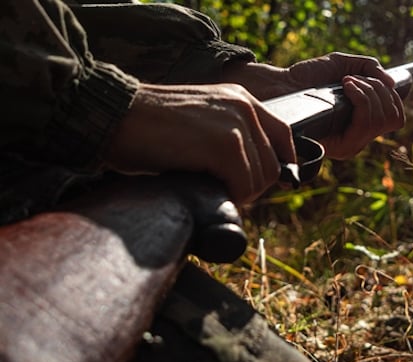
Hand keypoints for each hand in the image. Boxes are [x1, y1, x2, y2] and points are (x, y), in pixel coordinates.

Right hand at [104, 83, 295, 203]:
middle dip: (252, 187)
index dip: (279, 165)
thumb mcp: (201, 123)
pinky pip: (243, 185)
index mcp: (240, 98)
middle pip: (273, 165)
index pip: (283, 136)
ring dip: (238, 193)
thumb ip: (231, 138)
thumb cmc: (148, 128)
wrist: (114, 117)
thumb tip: (255, 178)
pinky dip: (228, 196)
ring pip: (261, 178)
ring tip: (209, 186)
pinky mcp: (225, 145)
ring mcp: (236, 124)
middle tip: (223, 190)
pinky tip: (205, 188)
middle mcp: (244, 106)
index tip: (265, 185)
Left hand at [223, 53, 404, 159]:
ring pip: (380, 121)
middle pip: (392, 118)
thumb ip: (371, 69)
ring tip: (347, 82)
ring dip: (369, 92)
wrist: (282, 85)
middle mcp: (359, 139)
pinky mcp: (339, 147)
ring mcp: (350, 145)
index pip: (396, 118)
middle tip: (355, 79)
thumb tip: (393, 84)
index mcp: (363, 124)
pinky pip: (364, 124)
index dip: (391, 96)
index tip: (373, 79)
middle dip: (379, 91)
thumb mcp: (345, 65)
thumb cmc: (310, 76)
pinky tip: (346, 87)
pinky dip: (361, 98)